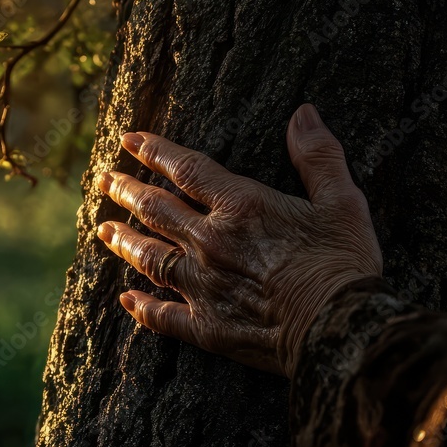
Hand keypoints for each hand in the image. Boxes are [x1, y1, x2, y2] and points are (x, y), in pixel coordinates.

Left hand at [97, 104, 381, 377]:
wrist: (339, 333)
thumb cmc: (344, 266)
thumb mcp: (343, 202)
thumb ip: (318, 156)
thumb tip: (303, 113)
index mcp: (241, 207)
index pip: (186, 170)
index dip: (155, 151)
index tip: (129, 139)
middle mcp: (211, 243)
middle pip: (156, 210)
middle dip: (126, 191)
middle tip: (104, 180)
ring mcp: (203, 287)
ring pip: (150, 257)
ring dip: (124, 241)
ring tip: (102, 230)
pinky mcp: (206, 327)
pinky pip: (162, 316)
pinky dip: (141, 308)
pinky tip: (126, 300)